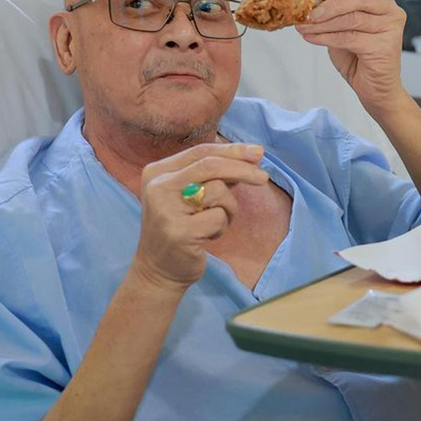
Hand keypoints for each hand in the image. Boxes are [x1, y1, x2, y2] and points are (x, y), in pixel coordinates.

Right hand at [132, 143, 267, 291]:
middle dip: (242, 169)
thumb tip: (252, 155)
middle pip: (210, 165)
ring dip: (228, 208)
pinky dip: (222, 227)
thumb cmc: (182, 228)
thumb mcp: (191, 196)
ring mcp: (166, 209)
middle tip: (263, 177)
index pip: (200, 152)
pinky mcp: (179, 231)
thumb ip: (214, 175)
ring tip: (215, 223)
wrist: (159, 270)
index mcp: (158, 172)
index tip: (258, 152)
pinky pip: (219, 218)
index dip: (232, 150)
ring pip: (218, 191)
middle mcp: (158, 186)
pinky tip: (207, 237)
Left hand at [296, 0, 407, 115]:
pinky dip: (327, 37)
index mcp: (382, 2)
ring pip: (353, 18)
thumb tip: (309, 2)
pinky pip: (350, 37)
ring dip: (324, 23)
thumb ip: (332, 14)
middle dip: (330, 4)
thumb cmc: (359, 59)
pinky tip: (312, 38)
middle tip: (308, 13)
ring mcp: (391, 28)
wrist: (375, 89)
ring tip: (304, 27)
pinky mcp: (385, 46)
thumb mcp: (342, 29)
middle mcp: (391, 11)